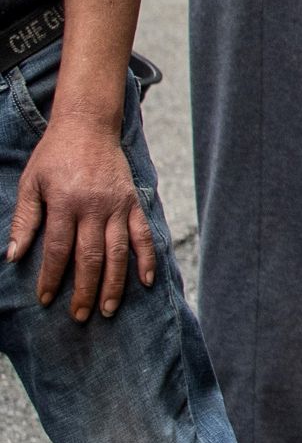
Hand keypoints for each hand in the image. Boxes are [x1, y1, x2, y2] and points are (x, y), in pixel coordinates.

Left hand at [7, 115, 155, 320]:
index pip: (57, 249)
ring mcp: (118, 206)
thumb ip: (24, 219)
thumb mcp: (30, 183)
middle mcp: (94, 207)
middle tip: (80, 316)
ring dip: (114, 283)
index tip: (46, 300)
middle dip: (84, 290)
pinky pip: (143, 234)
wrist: (88, 126)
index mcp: (65, 203)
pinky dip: (146, 258)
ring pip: (118, 251)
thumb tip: (12, 255)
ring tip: (108, 308)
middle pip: (90, 257)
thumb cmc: (54, 155)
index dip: (51, 277)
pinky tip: (145, 281)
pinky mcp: (134, 202)